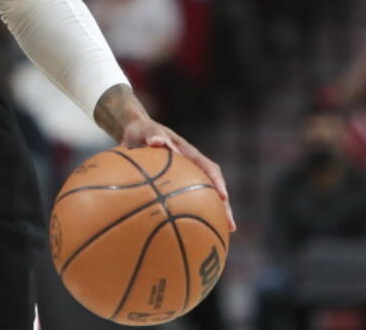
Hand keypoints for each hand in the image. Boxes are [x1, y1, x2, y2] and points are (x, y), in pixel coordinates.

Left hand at [121, 118, 236, 232]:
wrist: (135, 134)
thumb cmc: (144, 132)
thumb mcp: (147, 130)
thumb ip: (154, 135)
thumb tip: (158, 142)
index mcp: (189, 154)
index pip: (209, 168)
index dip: (217, 182)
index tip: (223, 196)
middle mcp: (192, 167)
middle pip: (212, 188)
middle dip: (223, 206)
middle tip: (230, 225)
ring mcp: (186, 177)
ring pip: (203, 197)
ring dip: (212, 215)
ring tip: (221, 235)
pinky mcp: (175, 186)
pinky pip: (186, 202)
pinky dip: (190, 216)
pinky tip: (187, 233)